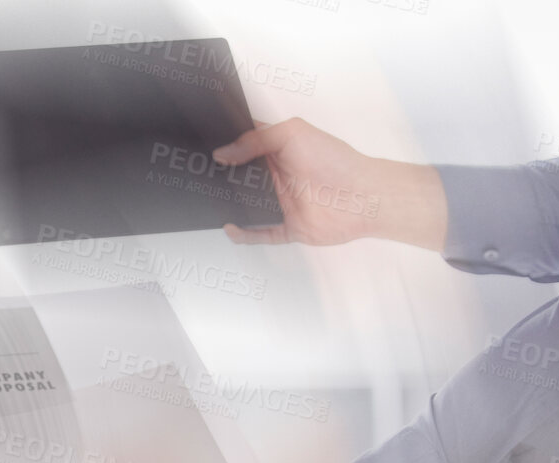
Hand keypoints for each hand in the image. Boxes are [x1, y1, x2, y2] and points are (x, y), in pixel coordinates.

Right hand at [213, 118, 446, 249]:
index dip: (225, 143)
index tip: (205, 144)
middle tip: (198, 173)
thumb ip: (255, 140)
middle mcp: (275, 176)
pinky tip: (230, 227)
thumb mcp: (292, 133)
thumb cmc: (334, 161)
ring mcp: (278, 202)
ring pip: (243, 206)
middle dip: (220, 176)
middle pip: (238, 176)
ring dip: (227, 205)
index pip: (244, 144)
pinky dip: (241, 233)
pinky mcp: (284, 227)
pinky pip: (256, 234)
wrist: (360, 197)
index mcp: (277, 150)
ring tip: (209, 200)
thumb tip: (222, 153)